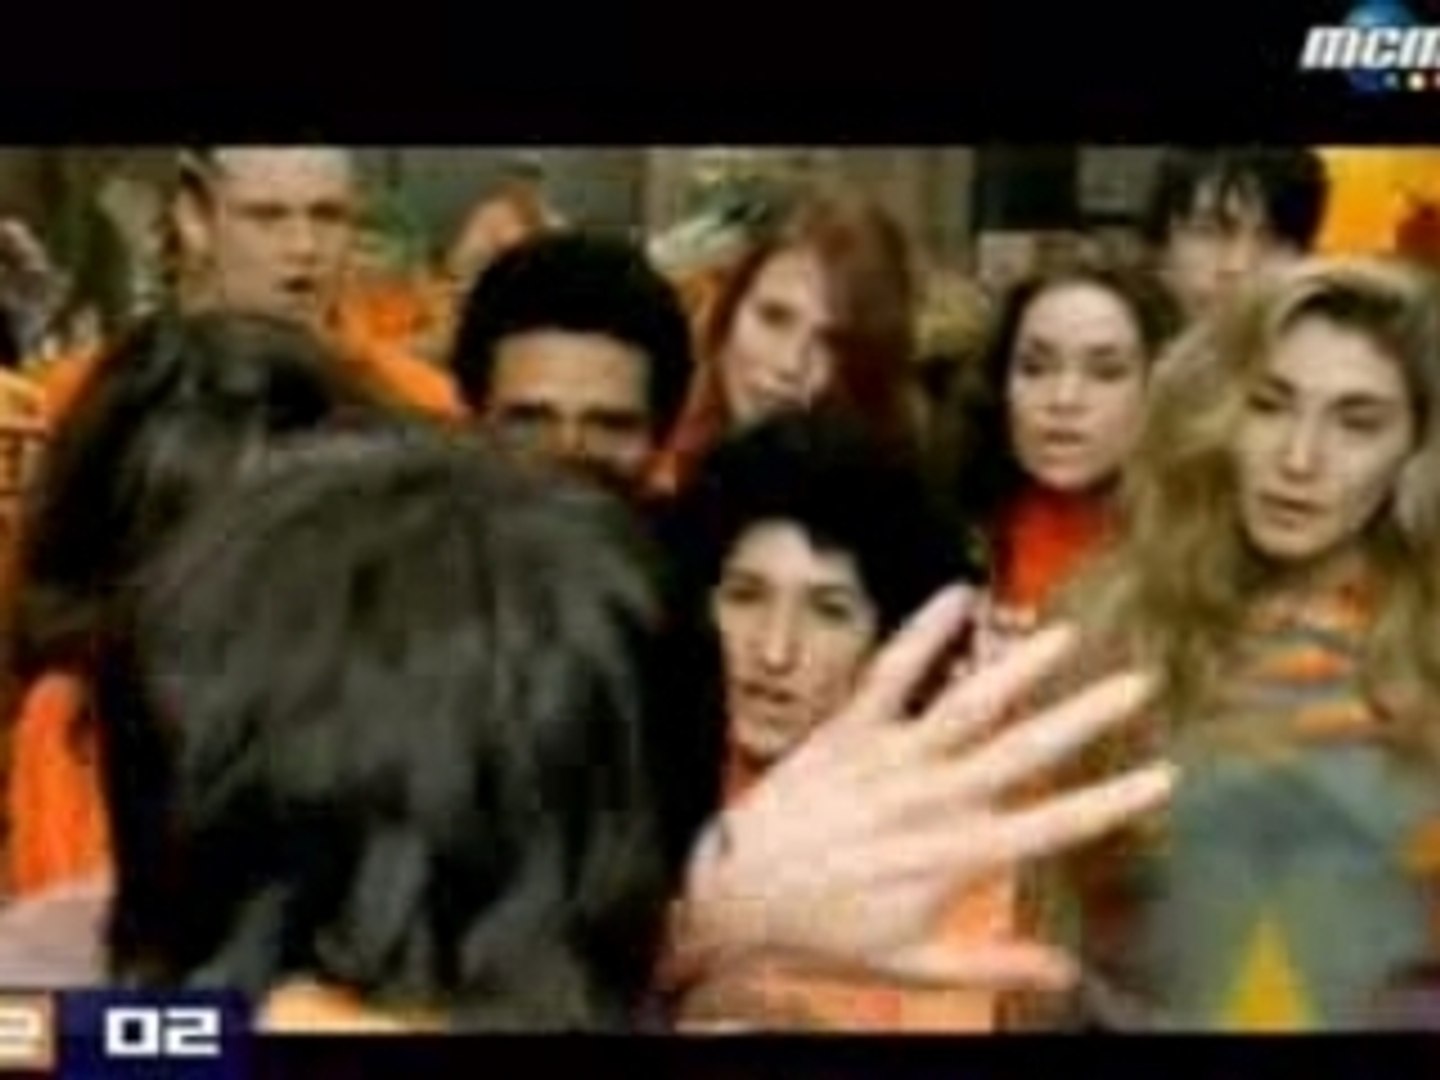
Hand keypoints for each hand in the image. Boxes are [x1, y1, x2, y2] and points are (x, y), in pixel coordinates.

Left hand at [673, 585, 1173, 996]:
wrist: (737, 895)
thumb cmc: (825, 931)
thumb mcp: (913, 966)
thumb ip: (993, 965)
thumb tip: (1066, 974)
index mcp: (957, 856)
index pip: (1052, 826)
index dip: (1112, 802)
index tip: (1164, 776)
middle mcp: (933, 799)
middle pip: (1024, 751)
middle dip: (1087, 717)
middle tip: (1138, 683)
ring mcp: (891, 758)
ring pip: (967, 704)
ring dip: (1018, 667)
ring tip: (1065, 634)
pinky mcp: (850, 730)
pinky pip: (891, 674)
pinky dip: (922, 633)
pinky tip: (955, 596)